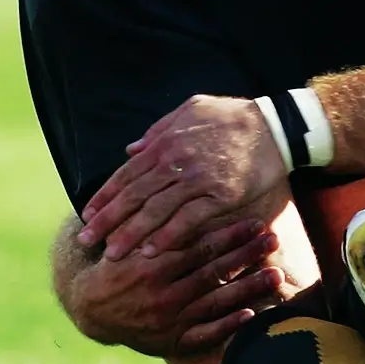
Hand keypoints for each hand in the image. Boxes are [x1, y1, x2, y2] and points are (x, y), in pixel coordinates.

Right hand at [66, 217, 293, 354]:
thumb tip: (161, 173)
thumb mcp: (123, 239)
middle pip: (211, 271)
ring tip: (277, 274)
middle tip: (273, 239)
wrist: (89, 308)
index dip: (228, 234)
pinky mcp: (172, 342)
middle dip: (245, 255)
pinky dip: (227, 326)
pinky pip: (204, 336)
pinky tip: (251, 314)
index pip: (197, 247)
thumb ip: (148, 215)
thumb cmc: (115, 264)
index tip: (256, 222)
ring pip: (214, 302)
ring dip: (248, 288)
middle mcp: (160, 294)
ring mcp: (168, 320)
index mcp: (148, 265)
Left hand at [78, 95, 286, 257]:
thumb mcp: (192, 109)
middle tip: (87, 241)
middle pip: (134, 196)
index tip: (88, 215)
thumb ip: (159, 129)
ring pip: (156, 211)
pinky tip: (153, 251)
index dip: (106, 196)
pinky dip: (169, 236)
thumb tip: (131, 149)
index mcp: (167, 142)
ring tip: (114, 254)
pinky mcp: (222, 195)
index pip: (127, 174)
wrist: (277, 126)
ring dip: (132, 234)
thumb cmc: (235, 116)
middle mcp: (177, 162)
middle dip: (108, 220)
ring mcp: (199, 179)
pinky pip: (189, 219)